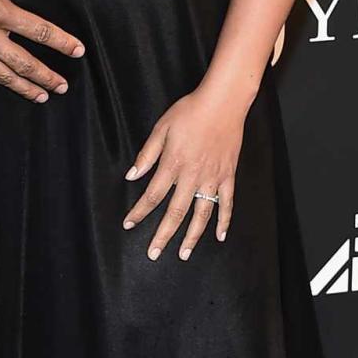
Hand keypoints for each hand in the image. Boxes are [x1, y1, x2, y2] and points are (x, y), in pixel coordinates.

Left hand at [121, 83, 244, 259]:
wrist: (223, 103)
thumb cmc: (190, 111)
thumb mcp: (162, 128)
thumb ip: (147, 154)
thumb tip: (132, 175)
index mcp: (173, 164)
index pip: (153, 195)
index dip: (139, 212)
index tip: (129, 224)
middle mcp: (193, 176)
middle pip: (175, 212)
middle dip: (162, 235)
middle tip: (153, 254)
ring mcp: (213, 178)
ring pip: (201, 214)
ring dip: (191, 237)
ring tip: (183, 254)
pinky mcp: (228, 176)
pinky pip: (226, 204)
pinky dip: (223, 221)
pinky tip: (218, 236)